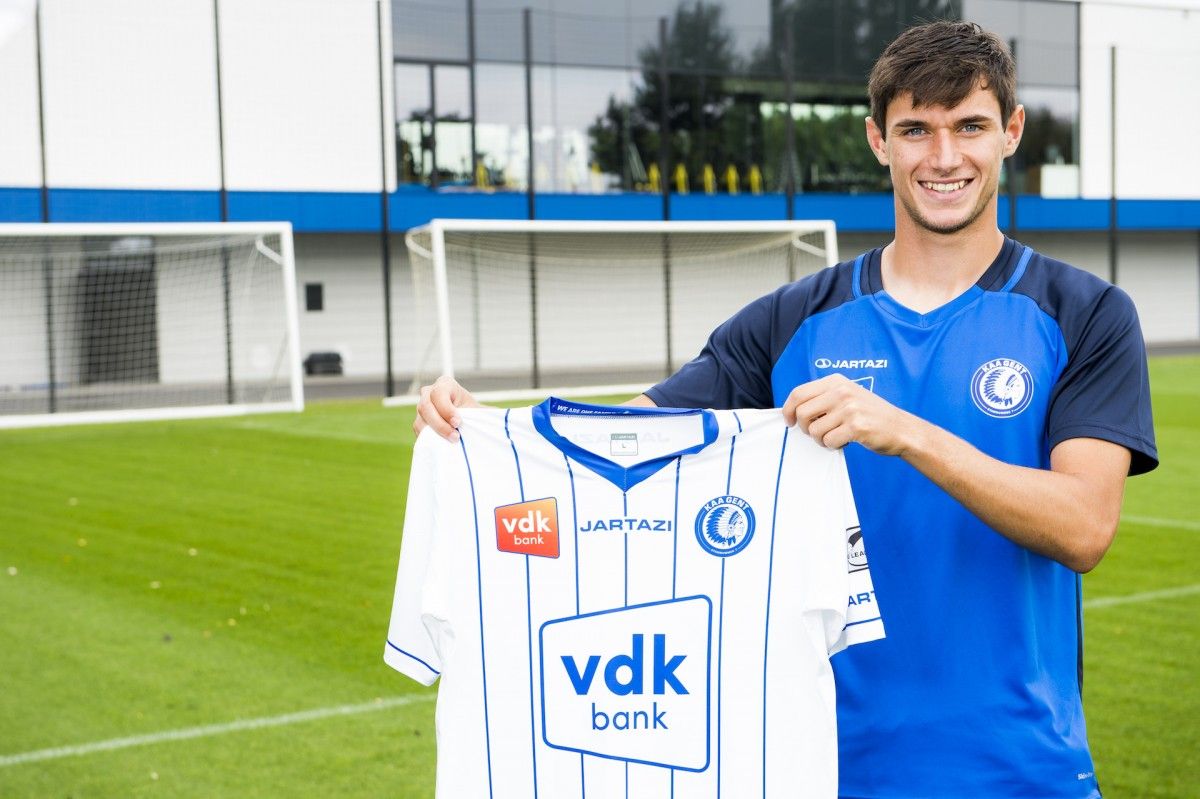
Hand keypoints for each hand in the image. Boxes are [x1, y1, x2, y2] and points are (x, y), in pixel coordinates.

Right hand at [414, 376, 480, 440]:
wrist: (463, 421)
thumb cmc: (471, 412)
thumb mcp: (479, 410)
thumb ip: (486, 413)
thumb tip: (500, 417)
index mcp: (445, 384)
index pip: (438, 393)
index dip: (446, 409)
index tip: (458, 422)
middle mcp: (429, 393)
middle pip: (425, 407)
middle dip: (440, 424)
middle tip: (455, 437)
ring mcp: (421, 407)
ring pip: (421, 420)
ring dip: (435, 433)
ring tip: (451, 442)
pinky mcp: (419, 421)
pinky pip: (419, 430)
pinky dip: (429, 438)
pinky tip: (442, 444)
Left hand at [782, 374, 914, 455]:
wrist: (901, 428)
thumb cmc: (870, 415)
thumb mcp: (846, 396)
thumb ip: (822, 398)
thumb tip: (792, 411)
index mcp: (836, 381)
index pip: (798, 393)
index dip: (788, 410)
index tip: (789, 421)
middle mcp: (842, 391)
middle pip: (802, 413)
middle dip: (805, 428)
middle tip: (817, 432)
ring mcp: (849, 408)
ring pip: (814, 430)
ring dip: (821, 439)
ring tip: (836, 436)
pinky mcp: (856, 426)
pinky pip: (828, 441)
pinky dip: (833, 446)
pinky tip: (845, 441)